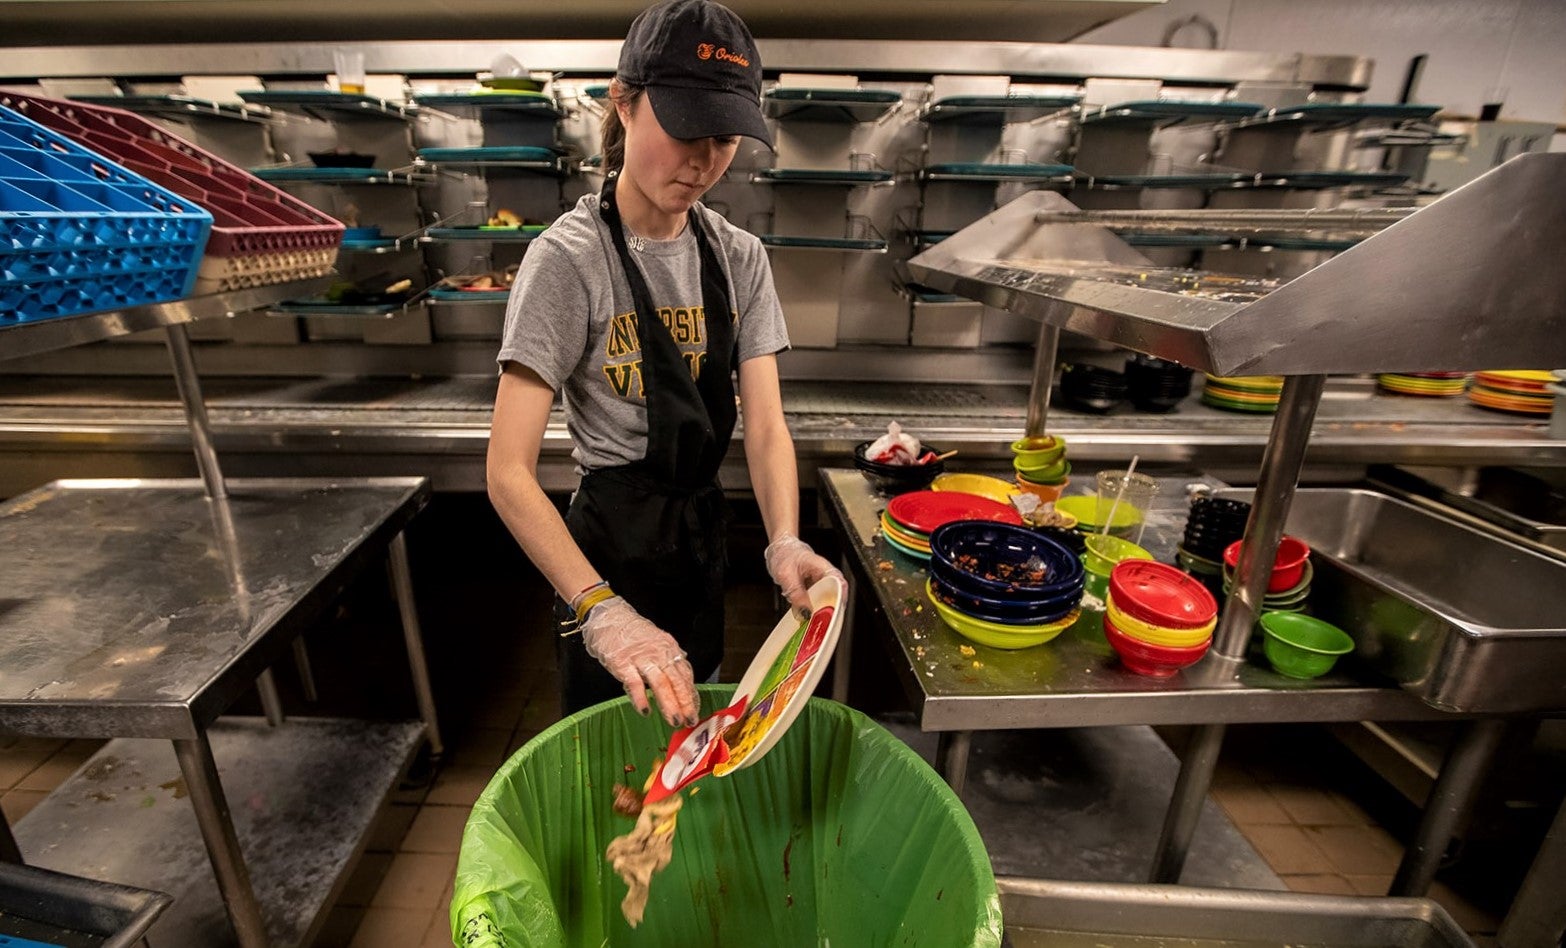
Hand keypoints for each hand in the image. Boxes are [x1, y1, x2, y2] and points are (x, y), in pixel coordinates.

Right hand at [581, 596, 699, 726]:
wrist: (609, 616)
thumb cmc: (632, 632)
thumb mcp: (657, 642)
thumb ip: (668, 660)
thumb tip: (683, 677)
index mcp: (669, 649)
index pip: (685, 675)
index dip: (691, 695)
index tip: (694, 710)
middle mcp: (659, 654)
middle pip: (676, 681)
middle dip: (685, 703)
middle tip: (690, 720)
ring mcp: (641, 659)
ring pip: (660, 684)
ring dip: (669, 704)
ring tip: (674, 720)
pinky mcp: (623, 663)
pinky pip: (634, 683)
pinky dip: (641, 698)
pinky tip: (646, 711)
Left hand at [764, 533, 843, 617]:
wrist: (779, 551)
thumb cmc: (784, 555)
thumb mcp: (786, 575)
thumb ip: (795, 594)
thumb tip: (805, 612)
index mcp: (822, 567)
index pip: (839, 583)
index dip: (841, 598)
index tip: (836, 610)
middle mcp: (825, 575)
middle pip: (836, 594)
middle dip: (830, 609)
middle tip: (822, 620)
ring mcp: (820, 582)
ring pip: (827, 600)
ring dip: (820, 610)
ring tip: (812, 618)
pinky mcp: (814, 589)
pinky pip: (817, 601)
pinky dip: (812, 608)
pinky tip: (806, 613)